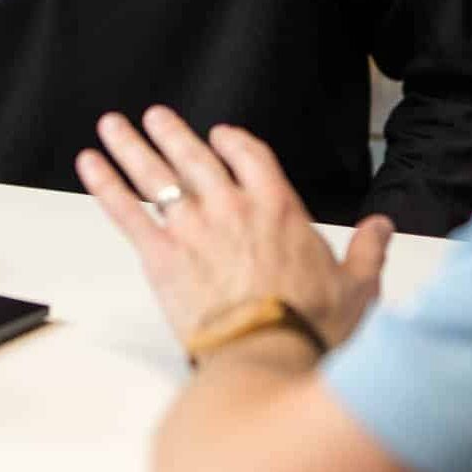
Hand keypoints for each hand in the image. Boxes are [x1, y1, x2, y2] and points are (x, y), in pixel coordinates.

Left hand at [76, 107, 392, 349]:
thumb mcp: (358, 287)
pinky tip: (89, 165)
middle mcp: (231, 208)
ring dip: (131, 147)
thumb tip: (383, 227)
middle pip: (195, 158)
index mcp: (278, 208)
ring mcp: (193, 229)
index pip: (251, 157)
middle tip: (154, 116)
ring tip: (112, 126)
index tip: (220, 135)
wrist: (268, 356)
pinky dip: (105, 185)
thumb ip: (368, 251)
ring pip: (156, 175)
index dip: (233, 142)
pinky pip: (126, 211)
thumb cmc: (313, 328)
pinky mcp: (162, 256)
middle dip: (172, 133)